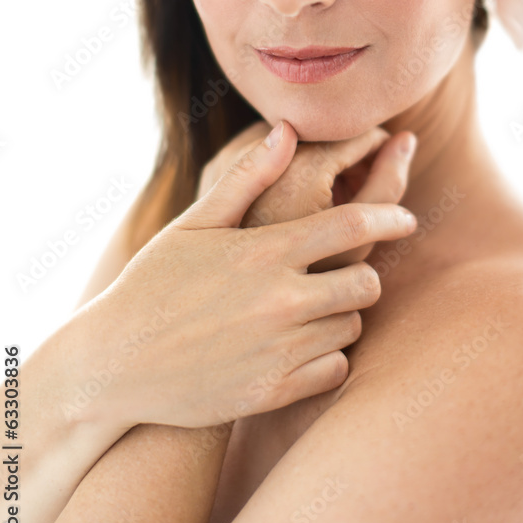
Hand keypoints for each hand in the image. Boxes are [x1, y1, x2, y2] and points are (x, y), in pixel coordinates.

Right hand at [90, 121, 417, 431]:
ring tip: (315, 309)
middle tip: (347, 273)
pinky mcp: (274, 391)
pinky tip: (303, 346)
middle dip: (365, 272)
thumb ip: (249, 177)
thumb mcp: (196, 223)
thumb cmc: (154, 283)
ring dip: (344, 314)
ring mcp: (280, 349)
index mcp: (267, 249)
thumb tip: (288, 130)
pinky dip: (329, 356)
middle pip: (368, 281)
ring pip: (354, 326)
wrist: (115, 364)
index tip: (406, 218)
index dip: (391, 214)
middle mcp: (282, 299)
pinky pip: (336, 369)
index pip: (356, 222)